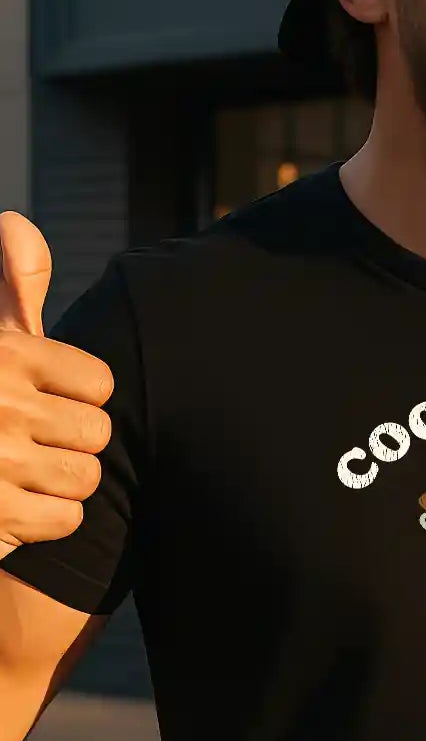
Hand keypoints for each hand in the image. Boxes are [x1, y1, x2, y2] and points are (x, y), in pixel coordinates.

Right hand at [0, 212, 114, 560]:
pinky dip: (43, 519)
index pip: (101, 385)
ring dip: (57, 482)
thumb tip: (15, 221)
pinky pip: (66, 518)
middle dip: (68, 442)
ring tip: (16, 473)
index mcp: (4, 356)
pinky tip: (10, 505)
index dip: (78, 398)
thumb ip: (13, 289)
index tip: (40, 400)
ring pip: (85, 477)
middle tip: (23, 442)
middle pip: (97, 433)